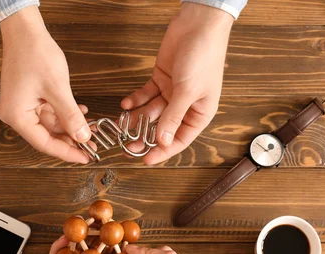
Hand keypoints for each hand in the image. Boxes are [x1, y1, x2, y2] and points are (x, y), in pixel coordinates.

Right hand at [0, 6, 91, 163]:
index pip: (44, 143)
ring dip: (70, 127)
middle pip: (46, 136)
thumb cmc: (35, 54)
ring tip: (91, 129)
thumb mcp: (57, 89)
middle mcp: (16, 115)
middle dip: (70, 140)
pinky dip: (65, 114)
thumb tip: (83, 137)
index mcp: (17, 116)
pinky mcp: (28, 98)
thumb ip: (70, 116)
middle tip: (92, 146)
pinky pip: (49, 113)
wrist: (24, 30)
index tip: (85, 157)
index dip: (67, 152)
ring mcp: (21, 106)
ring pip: (50, 125)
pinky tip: (80, 112)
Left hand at [121, 4, 233, 163]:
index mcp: (200, 113)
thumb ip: (173, 117)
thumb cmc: (204, 57)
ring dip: (136, 119)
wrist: (199, 24)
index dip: (163, 151)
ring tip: (120, 125)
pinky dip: (135, 100)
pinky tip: (125, 105)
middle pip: (162, 128)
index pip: (180, 140)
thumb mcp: (188, 91)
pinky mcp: (161, 79)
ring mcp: (172, 92)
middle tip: (126, 146)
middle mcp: (186, 105)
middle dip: (144, 137)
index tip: (145, 159)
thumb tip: (163, 141)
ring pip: (151, 112)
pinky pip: (145, 95)